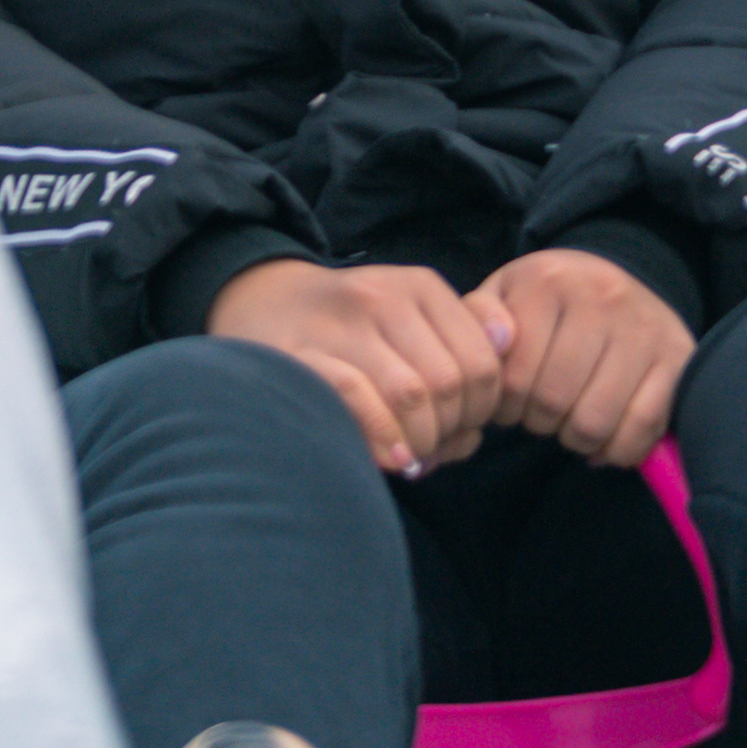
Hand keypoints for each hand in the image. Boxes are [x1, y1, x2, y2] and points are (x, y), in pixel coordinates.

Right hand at [207, 258, 513, 475]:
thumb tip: (489, 406)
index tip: (459, 428)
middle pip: (451, 381)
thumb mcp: (409, 326)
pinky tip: (393, 460)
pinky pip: (359, 396)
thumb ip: (459, 355)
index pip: (484, 362)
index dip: (482, 410)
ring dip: (420, 442)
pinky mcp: (300, 353)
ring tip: (408, 456)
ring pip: (412, 393)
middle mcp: (383, 295)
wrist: (257, 303)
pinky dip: (384, 437)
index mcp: (419, 287)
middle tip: (430, 448)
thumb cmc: (348, 333)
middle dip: (449, 430)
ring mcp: (339, 322)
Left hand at [471, 248, 694, 468]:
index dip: (503, 405)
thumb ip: (479, 317)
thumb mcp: (504, 294)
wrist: (620, 275)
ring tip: (567, 423)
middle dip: (537, 422)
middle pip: (552, 400)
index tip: (506, 403)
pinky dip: (618, 449)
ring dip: (575, 439)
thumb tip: (494, 343)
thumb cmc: (549, 299)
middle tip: (537, 415)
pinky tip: (603, 439)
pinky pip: (643, 428)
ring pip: (595, 421)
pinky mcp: (679, 358)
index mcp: (548, 281)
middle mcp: (601, 297)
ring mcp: (645, 328)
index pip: (512, 374)